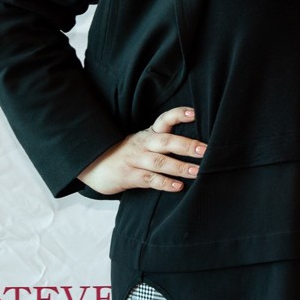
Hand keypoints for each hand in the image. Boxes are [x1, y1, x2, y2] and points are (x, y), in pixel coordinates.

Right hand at [77, 106, 204, 195]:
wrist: (94, 165)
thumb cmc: (130, 153)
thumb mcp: (146, 142)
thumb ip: (166, 141)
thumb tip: (199, 144)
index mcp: (149, 133)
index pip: (164, 120)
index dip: (179, 115)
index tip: (195, 113)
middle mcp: (143, 144)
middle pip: (166, 142)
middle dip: (187, 145)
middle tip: (205, 150)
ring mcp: (135, 160)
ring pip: (160, 162)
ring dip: (180, 167)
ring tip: (197, 171)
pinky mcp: (129, 176)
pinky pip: (149, 179)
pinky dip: (164, 183)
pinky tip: (178, 186)